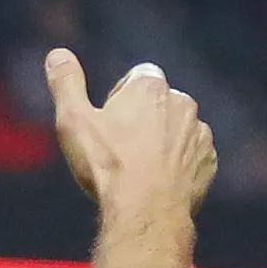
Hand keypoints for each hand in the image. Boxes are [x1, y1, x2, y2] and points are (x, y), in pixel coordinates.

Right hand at [48, 50, 217, 229]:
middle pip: (159, 103)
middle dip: (144, 119)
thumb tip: (57, 54)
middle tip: (122, 151)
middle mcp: (182, 103)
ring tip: (141, 171)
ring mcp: (199, 133)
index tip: (109, 124)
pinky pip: (193, 156)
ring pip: (178, 130)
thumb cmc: (108, 165)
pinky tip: (159, 183)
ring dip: (163, 142)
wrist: (146, 212)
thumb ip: (66, 83)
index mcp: (150, 86)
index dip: (121, 98)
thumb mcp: (74, 121)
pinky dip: (179, 165)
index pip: (138, 77)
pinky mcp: (209, 162)